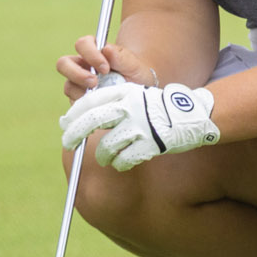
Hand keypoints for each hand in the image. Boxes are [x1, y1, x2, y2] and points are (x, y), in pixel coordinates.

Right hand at [56, 35, 157, 103]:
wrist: (138, 92)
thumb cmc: (136, 74)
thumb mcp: (134, 65)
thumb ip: (121, 57)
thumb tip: (106, 49)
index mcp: (93, 51)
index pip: (82, 44)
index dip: (90, 54)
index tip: (106, 68)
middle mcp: (82, 66)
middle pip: (63, 64)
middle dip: (76, 74)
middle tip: (94, 82)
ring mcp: (78, 85)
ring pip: (68, 86)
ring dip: (81, 92)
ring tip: (100, 98)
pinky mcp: (80, 102)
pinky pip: (75, 104)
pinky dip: (86, 107)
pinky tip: (99, 108)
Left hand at [58, 81, 219, 169]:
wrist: (190, 116)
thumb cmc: (157, 109)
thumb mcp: (135, 96)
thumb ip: (111, 104)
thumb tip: (79, 119)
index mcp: (125, 93)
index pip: (90, 101)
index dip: (74, 115)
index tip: (65, 124)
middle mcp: (129, 107)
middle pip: (91, 121)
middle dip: (74, 134)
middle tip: (68, 144)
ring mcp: (139, 126)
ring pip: (106, 146)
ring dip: (102, 156)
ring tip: (105, 159)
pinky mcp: (149, 144)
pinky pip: (123, 160)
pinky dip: (119, 164)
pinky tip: (122, 163)